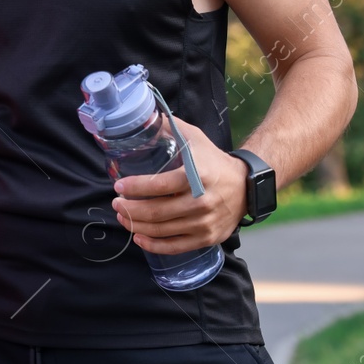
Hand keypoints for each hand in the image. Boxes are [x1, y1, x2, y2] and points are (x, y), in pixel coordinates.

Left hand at [110, 118, 247, 254]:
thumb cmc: (214, 161)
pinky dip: (153, 245)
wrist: (246, 186)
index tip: (118, 186)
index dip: (135, 188)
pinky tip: (139, 237)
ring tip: (123, 217)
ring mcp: (205, 223)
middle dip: (130, 209)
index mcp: (198, 177)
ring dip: (136, 226)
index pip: (159, 186)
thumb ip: (169, 127)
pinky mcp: (207, 238)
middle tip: (117, 204)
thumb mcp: (195, 139)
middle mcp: (202, 202)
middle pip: (157, 212)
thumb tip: (144, 116)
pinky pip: (175, 247)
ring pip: (162, 231)